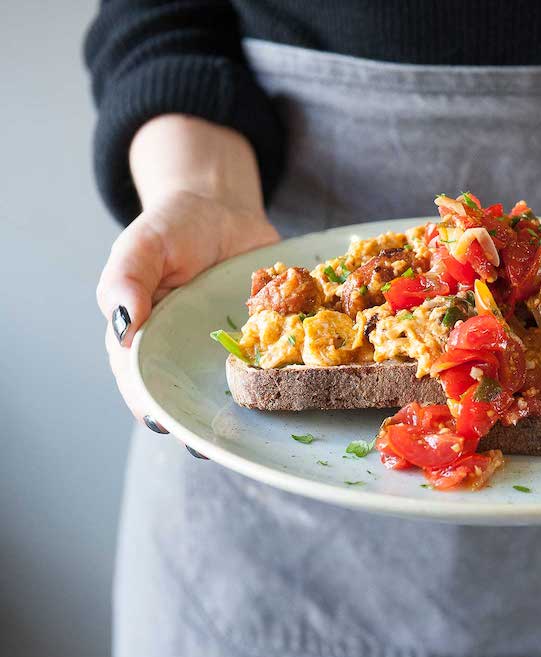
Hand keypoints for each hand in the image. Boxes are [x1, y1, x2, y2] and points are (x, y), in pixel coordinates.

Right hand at [96, 115, 278, 422]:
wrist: (222, 209)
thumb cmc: (172, 228)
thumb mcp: (142, 246)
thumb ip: (127, 281)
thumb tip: (121, 327)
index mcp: (147, 339)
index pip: (142, 381)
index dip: (151, 405)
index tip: (163, 423)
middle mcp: (188, 353)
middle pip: (191, 396)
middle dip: (202, 421)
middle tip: (215, 443)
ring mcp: (229, 349)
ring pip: (236, 388)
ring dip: (247, 408)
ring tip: (258, 431)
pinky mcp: (267, 336)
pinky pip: (276, 361)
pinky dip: (286, 375)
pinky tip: (297, 387)